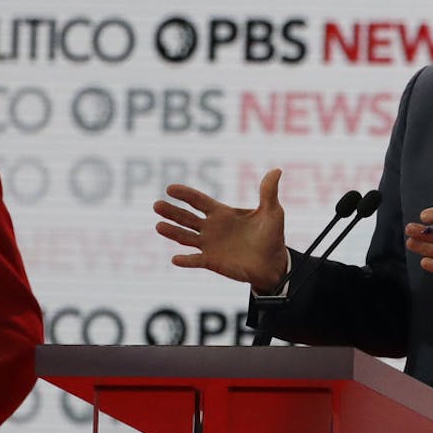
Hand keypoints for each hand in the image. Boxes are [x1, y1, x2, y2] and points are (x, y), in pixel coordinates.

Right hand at [156, 169, 290, 291]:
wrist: (273, 262)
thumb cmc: (272, 235)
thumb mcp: (272, 212)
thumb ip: (269, 192)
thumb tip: (276, 170)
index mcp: (222, 213)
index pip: (198, 201)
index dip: (185, 194)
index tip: (170, 188)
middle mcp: (211, 228)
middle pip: (186, 218)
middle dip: (171, 212)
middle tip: (156, 205)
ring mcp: (209, 245)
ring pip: (185, 238)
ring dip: (172, 232)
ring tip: (158, 226)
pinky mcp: (212, 262)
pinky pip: (195, 261)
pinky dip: (186, 261)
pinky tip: (175, 259)